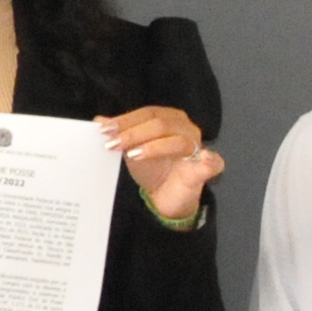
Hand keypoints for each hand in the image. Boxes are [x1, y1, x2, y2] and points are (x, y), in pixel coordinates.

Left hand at [96, 107, 223, 223]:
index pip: (148, 113)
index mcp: (170, 119)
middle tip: (112, 143)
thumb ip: (119, 135)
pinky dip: (209, 160)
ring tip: (132, 155)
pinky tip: (204, 159)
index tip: (104, 129)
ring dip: (154, 146)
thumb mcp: (131, 150)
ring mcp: (198, 148)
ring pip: (178, 140)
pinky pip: (213, 162)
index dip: (126, 120)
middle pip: (161, 124)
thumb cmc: (151, 168)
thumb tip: (99, 121)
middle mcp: (186, 129)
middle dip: (134, 133)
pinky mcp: (205, 170)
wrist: (164, 197)